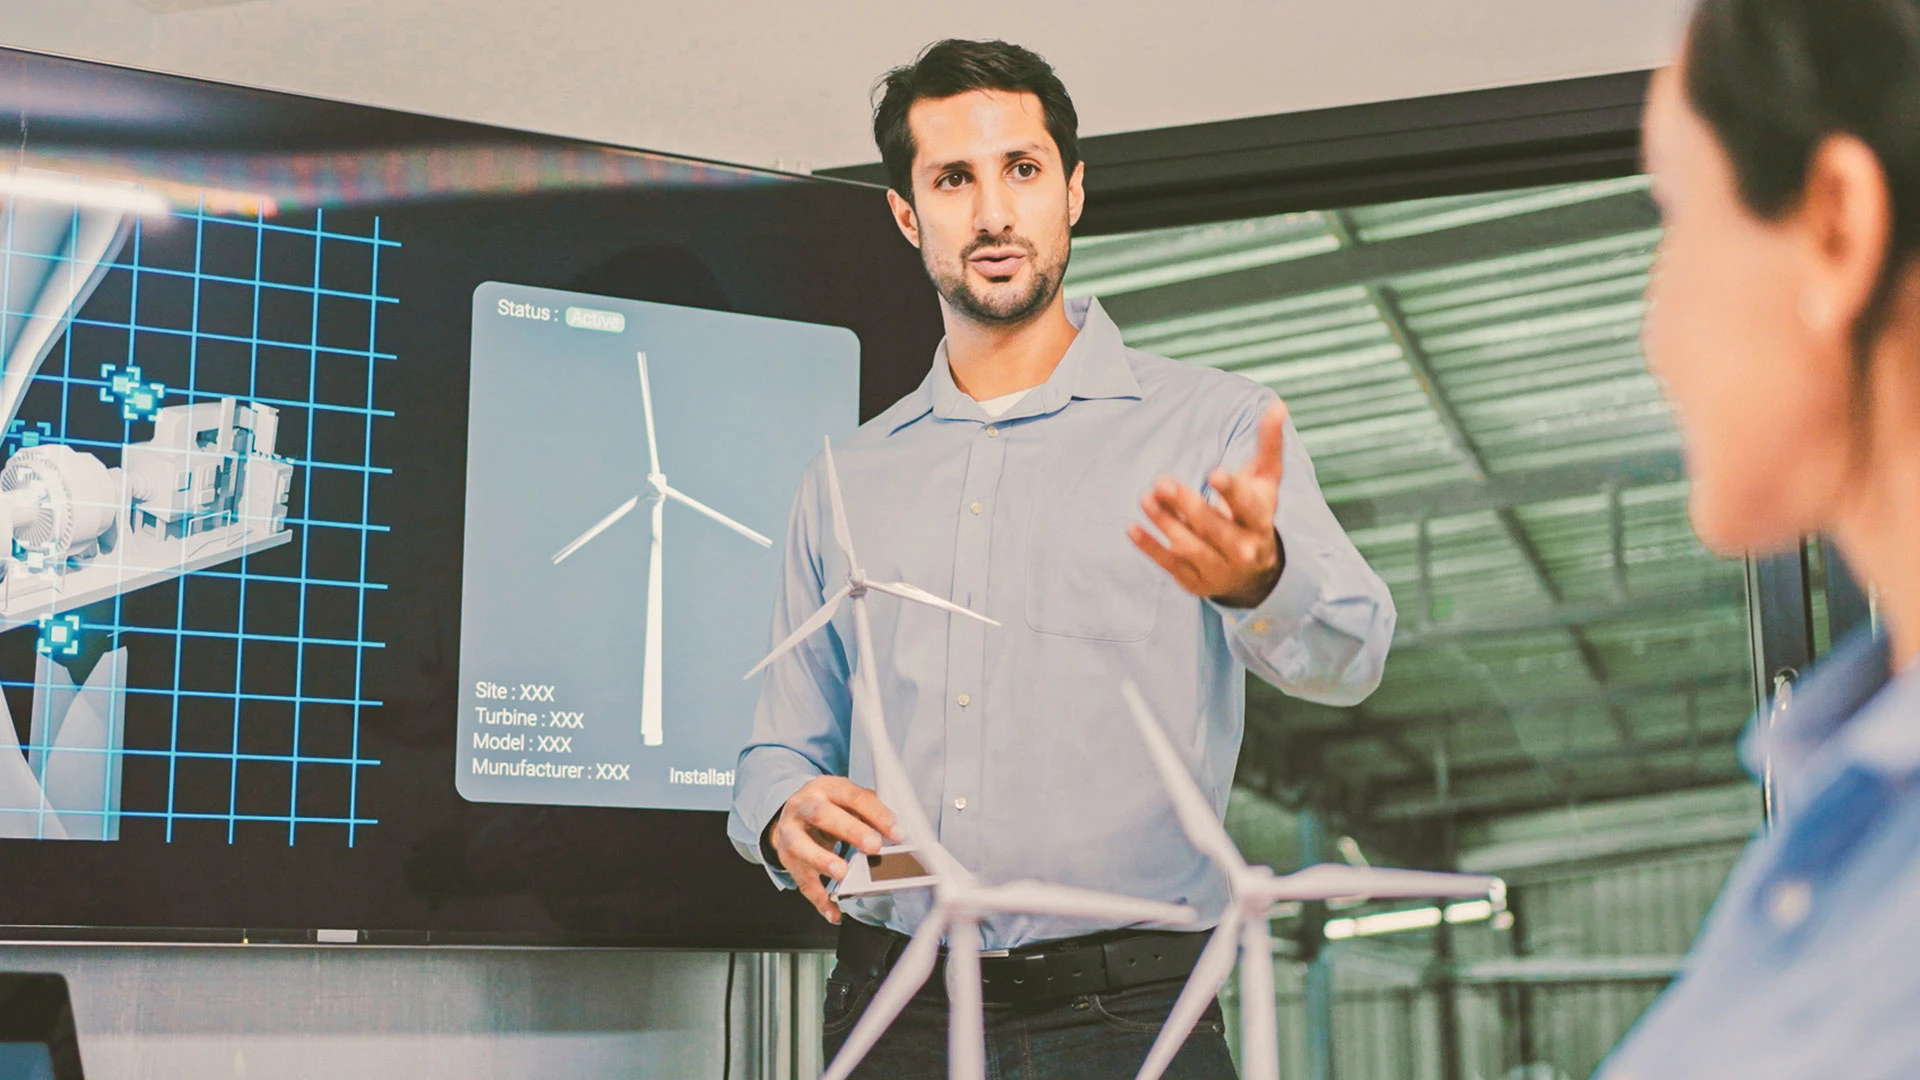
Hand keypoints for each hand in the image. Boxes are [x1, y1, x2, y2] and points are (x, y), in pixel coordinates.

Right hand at [768, 776, 898, 922]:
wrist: (791, 815)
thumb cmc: (828, 807)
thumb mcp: (846, 800)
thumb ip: (870, 811)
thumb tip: (898, 829)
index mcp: (824, 788)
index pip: (852, 796)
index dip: (876, 813)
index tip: (896, 830)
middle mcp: (802, 807)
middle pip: (822, 815)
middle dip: (850, 830)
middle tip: (873, 846)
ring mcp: (790, 833)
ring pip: (802, 846)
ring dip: (823, 860)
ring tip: (842, 873)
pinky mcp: (787, 859)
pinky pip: (802, 881)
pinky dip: (819, 898)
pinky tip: (833, 910)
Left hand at [1129, 400, 1288, 608]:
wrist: (1255, 573)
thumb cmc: (1255, 512)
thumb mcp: (1266, 480)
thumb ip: (1268, 443)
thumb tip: (1278, 404)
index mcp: (1260, 521)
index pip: (1247, 506)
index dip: (1231, 490)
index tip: (1213, 473)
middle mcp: (1242, 549)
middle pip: (1214, 527)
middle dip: (1187, 505)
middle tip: (1162, 481)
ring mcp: (1218, 568)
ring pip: (1190, 546)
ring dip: (1165, 523)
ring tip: (1146, 498)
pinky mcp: (1195, 581)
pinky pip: (1170, 564)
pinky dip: (1150, 547)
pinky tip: (1132, 528)